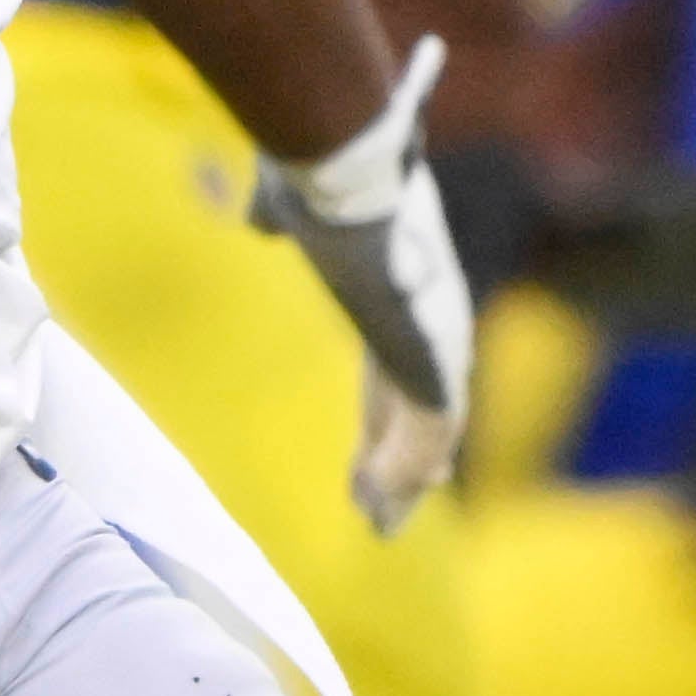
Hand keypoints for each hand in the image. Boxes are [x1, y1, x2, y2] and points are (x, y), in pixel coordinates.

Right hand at [251, 35, 475, 529]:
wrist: (346, 174)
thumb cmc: (317, 177)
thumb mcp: (290, 204)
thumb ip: (277, 218)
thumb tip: (256, 219)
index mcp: (400, 285)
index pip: (397, 364)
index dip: (384, 413)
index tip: (371, 453)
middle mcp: (433, 314)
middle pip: (422, 404)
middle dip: (402, 459)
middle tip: (386, 509)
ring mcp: (439, 338)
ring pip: (432, 425)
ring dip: (404, 476)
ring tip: (380, 521)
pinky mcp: (435, 358)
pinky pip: (431, 429)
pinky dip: (407, 466)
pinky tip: (383, 501)